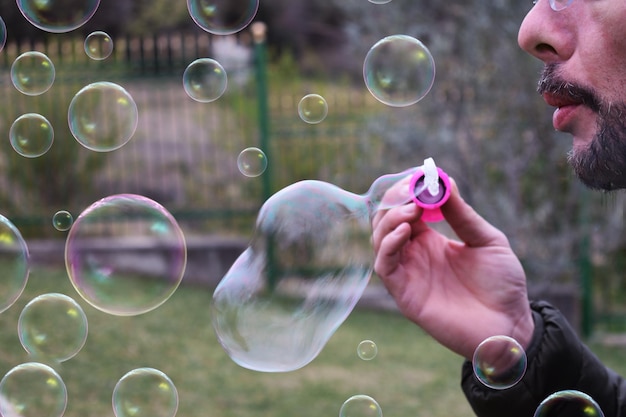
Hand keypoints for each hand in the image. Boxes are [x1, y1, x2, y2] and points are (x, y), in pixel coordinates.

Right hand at [372, 179, 533, 359]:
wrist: (511, 325)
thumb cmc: (502, 284)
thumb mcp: (487, 240)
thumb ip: (462, 215)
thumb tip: (445, 181)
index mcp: (430, 241)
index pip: (405, 210)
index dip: (407, 192)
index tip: (419, 177)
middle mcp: (414, 255)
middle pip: (386, 221)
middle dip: (394, 201)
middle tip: (411, 191)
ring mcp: (408, 273)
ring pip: (379, 240)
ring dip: (390, 219)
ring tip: (411, 209)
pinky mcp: (405, 293)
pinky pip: (384, 266)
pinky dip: (388, 244)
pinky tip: (406, 230)